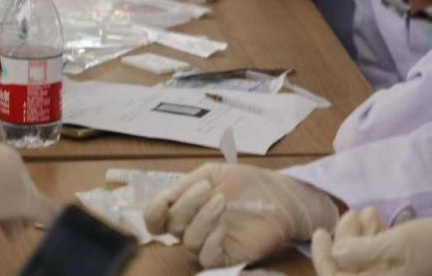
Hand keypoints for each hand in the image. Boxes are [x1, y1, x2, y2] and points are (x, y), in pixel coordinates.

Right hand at [143, 163, 337, 267]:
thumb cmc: (246, 182)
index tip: (165, 201)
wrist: (278, 194)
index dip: (153, 213)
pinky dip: (211, 241)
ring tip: (222, 201)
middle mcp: (192, 227)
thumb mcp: (212, 174)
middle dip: (187, 205)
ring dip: (202, 218)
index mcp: (185, 207)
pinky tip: (223, 227)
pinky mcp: (226, 258)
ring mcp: (208, 244)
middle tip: (210, 190)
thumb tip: (165, 198)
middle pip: (172, 226)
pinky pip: (207, 258)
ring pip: (189, 241)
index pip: (156, 219)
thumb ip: (186, 184)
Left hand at [314, 215, 431, 275]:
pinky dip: (372, 236)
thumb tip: (336, 253)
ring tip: (369, 211)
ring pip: (359, 258)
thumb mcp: (397, 245)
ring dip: (358, 234)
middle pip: (346, 267)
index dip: (322, 257)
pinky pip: (375, 255)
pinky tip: (377, 217)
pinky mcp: (399, 267)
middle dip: (344, 238)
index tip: (320, 231)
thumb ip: (363, 251)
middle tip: (353, 213)